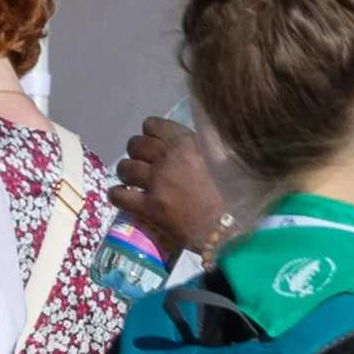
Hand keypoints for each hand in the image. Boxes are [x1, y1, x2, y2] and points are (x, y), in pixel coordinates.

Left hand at [116, 115, 235, 251]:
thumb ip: (201, 149)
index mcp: (187, 142)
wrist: (235, 227)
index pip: (152, 125)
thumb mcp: (222, 159)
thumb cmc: (236, 194)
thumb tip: (187, 149)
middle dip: (136, 154)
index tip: (155, 146)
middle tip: (145, 166)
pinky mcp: (150, 207)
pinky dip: (117, 195)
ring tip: (134, 182)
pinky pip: (118, 195)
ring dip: (127, 173)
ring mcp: (157, 182)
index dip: (150, 135)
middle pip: (135, 144)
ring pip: (124, 167)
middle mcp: (169, 157)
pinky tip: (123, 198)